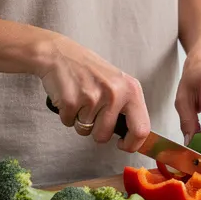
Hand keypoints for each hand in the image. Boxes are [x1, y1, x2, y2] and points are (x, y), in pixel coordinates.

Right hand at [37, 33, 150, 151]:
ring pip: (85, 131)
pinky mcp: (72, 101)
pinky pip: (68, 123)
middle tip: (91, 113)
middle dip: (95, 132)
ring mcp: (93, 97)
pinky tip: (69, 97)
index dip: (132, 144)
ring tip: (80, 100)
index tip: (123, 145)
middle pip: (105, 135)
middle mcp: (114, 93)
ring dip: (79, 121)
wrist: (59, 54)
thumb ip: (126, 106)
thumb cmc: (89, 70)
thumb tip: (135, 136)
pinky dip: (66, 115)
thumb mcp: (117, 83)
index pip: (141, 129)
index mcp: (131, 89)